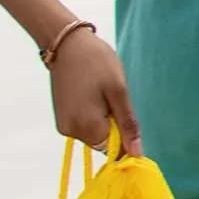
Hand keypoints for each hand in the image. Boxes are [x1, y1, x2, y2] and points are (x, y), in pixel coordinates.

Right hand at [47, 29, 138, 158]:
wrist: (68, 45)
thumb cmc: (97, 63)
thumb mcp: (119, 92)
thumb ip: (128, 124)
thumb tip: (137, 153)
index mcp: (86, 127)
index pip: (113, 149)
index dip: (125, 135)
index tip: (124, 111)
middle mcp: (70, 131)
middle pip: (103, 141)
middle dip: (114, 124)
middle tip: (111, 97)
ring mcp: (63, 124)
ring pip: (94, 132)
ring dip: (104, 118)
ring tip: (100, 92)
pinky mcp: (61, 117)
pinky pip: (84, 124)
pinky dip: (93, 114)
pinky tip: (92, 93)